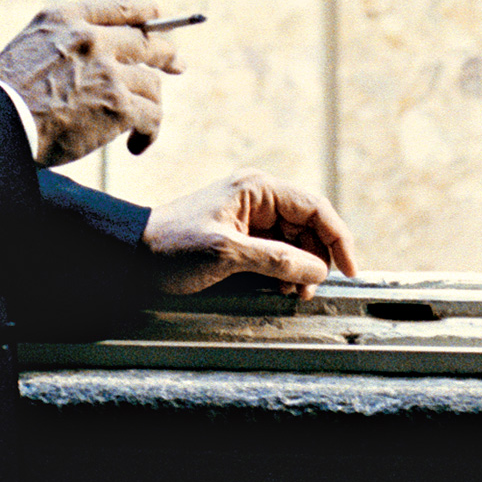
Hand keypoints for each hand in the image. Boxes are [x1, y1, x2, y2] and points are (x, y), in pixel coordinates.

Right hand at [0, 0, 180, 166]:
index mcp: (67, 19)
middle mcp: (92, 39)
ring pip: (151, 84)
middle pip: (148, 41)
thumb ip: (68, 38)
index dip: (149, 15)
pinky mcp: (118, 106)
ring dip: (148, 105)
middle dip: (167, 54)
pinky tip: (135, 146)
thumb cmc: (5, 95)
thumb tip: (108, 48)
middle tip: (178, 65)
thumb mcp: (31, 45)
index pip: (123, 6)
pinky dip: (147, 134)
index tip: (160, 24)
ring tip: (137, 126)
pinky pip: (152, 116)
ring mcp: (108, 71)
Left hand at [143, 170, 358, 296]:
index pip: (316, 207)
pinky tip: (280, 289)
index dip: (339, 239)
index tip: (350, 272)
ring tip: (293, 293)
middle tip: (309, 291)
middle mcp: (258, 197)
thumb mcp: (226, 254)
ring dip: (301, 268)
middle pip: (309, 226)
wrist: (131, 255)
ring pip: (295, 242)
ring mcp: (250, 217)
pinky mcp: (241, 237)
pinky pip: (277, 252)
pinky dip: (285, 272)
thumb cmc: (172, 247)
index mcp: (257, 188)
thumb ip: (277, 260)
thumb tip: (319, 270)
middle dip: (316, 258)